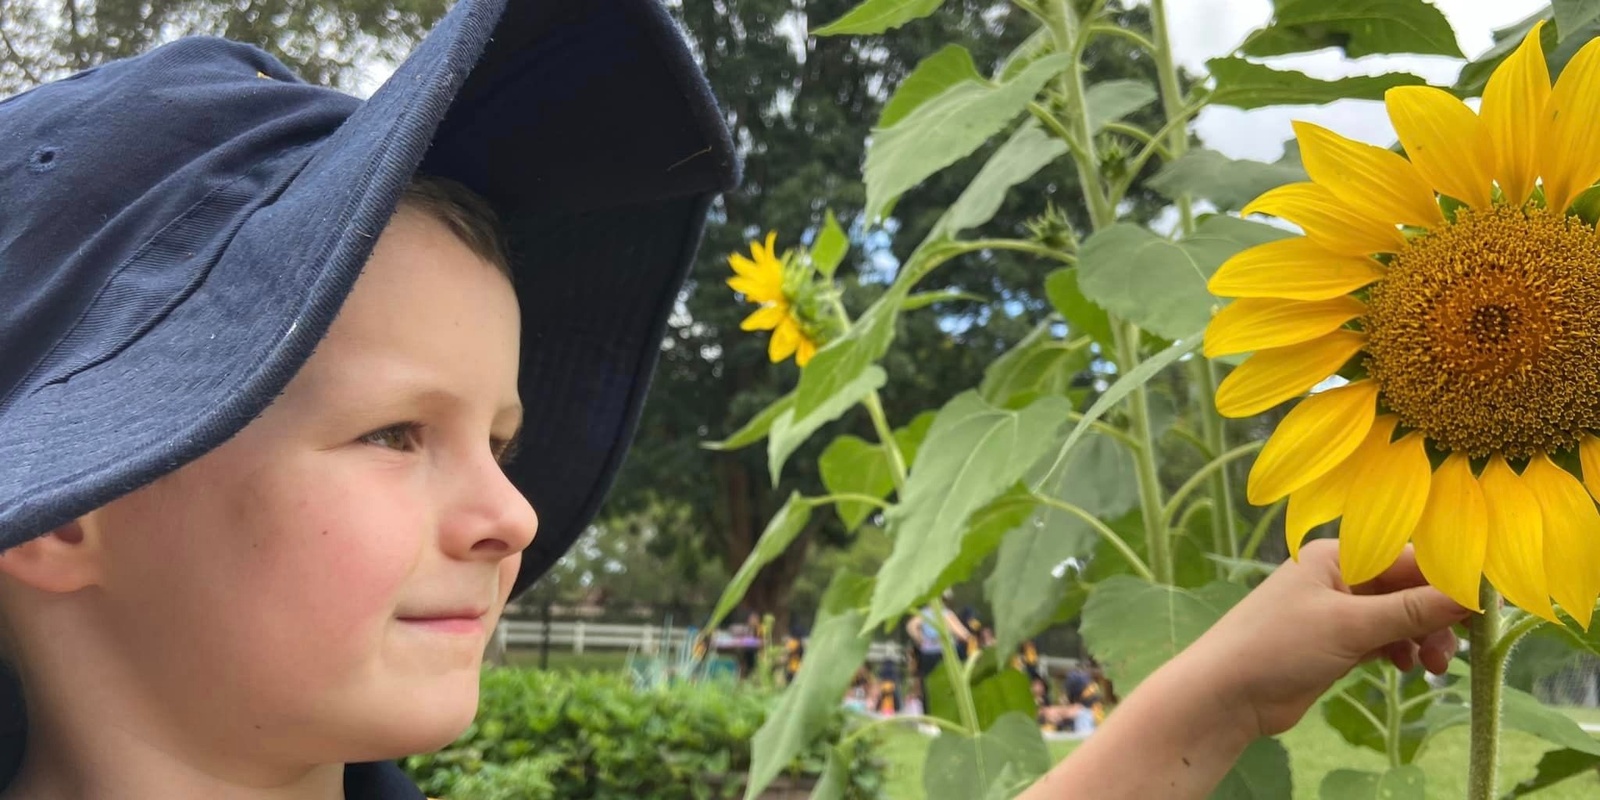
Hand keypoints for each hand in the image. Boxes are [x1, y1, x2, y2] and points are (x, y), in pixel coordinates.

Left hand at [1182, 539, 1471, 738]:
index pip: (1408, 557)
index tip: (1481, 609)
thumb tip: (1470, 596)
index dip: (1447, 580)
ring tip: (1429, 667)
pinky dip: (1399, 650)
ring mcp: (1335, 610)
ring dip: (1420, 637)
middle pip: (1407, 588)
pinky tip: (1404, 667)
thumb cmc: (1278, 645)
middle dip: (1434, 617)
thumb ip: (1411, 611)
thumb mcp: (1349, 625)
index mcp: (1336, 554)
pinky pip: (1382, 638)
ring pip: (1397, 617)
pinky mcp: (1334, 642)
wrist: (1225, 694)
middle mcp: (1338, 576)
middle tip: (1448, 651)